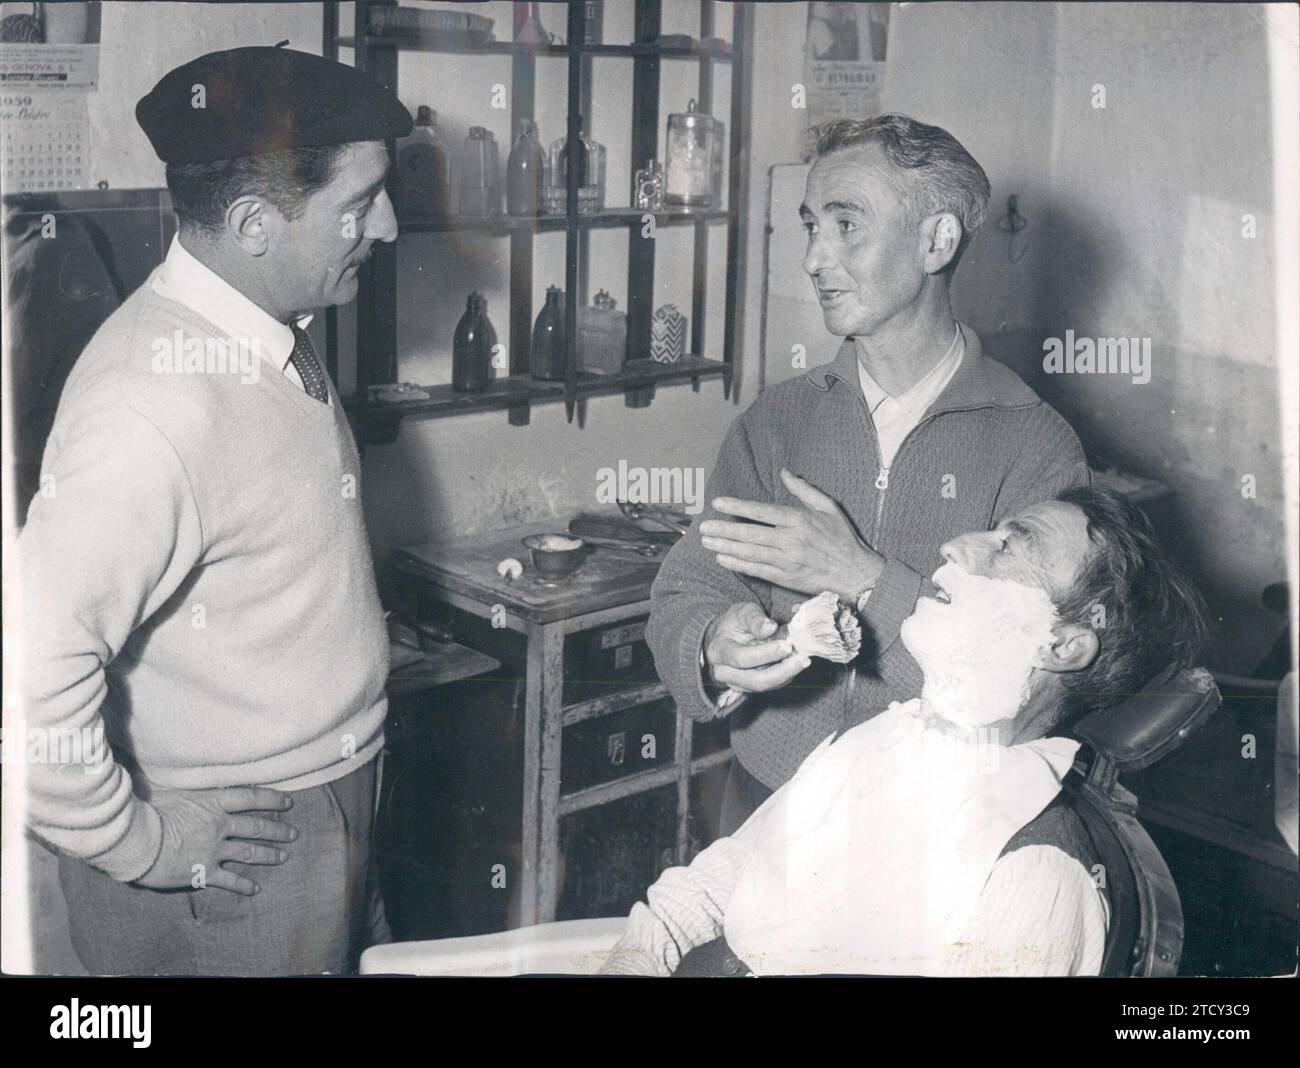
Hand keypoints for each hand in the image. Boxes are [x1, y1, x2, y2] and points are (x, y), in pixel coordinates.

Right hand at [135, 786, 297, 894]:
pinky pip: (230, 880)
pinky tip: (254, 889)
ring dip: (268, 855)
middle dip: (278, 830)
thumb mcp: (169, 789)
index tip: (288, 803)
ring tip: (283, 857)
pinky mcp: (204, 872)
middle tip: (293, 834)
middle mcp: (220, 825)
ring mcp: (214, 850)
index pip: (251, 797)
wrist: (136, 841)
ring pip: (249, 852)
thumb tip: (178, 769)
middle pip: (256, 827)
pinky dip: (244, 885)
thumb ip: (183, 785)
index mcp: (213, 802)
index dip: (272, 800)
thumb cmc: (148, 811)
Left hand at [700, 469, 883, 601]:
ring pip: (750, 552)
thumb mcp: (828, 507)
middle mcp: (791, 540)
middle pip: (750, 534)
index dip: (738, 507)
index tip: (718, 503)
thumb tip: (784, 471)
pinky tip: (722, 558)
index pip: (762, 512)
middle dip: (724, 530)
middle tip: (703, 527)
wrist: (856, 573)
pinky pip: (757, 570)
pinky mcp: (786, 578)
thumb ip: (803, 489)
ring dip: (725, 547)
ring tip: (706, 542)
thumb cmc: (842, 538)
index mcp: (800, 520)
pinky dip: (738, 564)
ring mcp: (787, 561)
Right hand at [704, 601, 809, 695]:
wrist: (732, 635)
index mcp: (719, 651)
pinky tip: (796, 663)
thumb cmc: (737, 622)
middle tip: (803, 659)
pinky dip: (786, 675)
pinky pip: (772, 686)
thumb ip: (755, 619)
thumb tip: (769, 628)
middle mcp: (724, 672)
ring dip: (788, 674)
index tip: (786, 645)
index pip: (742, 658)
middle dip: (782, 671)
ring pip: (766, 686)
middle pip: (755, 680)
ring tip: (803, 659)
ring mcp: (737, 683)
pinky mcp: (750, 688)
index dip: (766, 654)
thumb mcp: (743, 612)